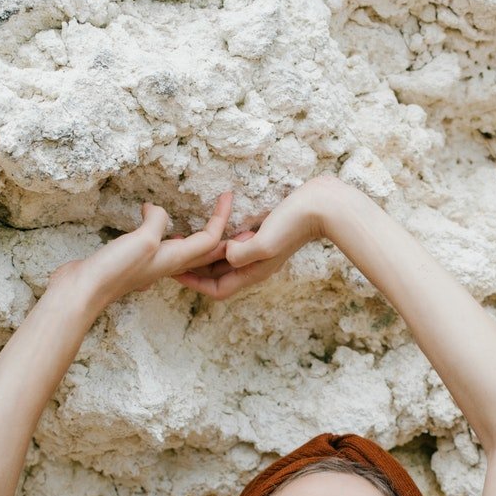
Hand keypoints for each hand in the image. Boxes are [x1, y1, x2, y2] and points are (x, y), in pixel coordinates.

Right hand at [48, 192, 235, 313]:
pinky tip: (156, 225)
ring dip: (196, 235)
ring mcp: (151, 265)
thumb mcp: (143, 240)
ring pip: (183, 250)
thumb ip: (157, 222)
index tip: (228, 195)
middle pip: (203, 250)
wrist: (83, 291)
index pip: (210, 239)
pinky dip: (166, 233)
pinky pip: (160, 246)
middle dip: (220, 233)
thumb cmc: (115, 270)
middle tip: (228, 214)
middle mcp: (168, 264)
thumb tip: (155, 210)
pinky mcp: (134, 262)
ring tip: (202, 220)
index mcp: (176, 259)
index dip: (221, 217)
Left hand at [172, 176, 333, 299]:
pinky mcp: (264, 236)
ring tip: (186, 244)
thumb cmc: (294, 223)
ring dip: (206, 256)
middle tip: (173, 258)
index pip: (217, 289)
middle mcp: (255, 265)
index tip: (174, 273)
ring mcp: (260, 252)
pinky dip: (220, 241)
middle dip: (195, 270)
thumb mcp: (266, 241)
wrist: (322, 206)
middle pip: (218, 277)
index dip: (194, 284)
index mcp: (254, 272)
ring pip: (225, 261)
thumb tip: (225, 255)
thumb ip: (243, 252)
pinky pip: (235, 245)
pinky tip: (212, 230)